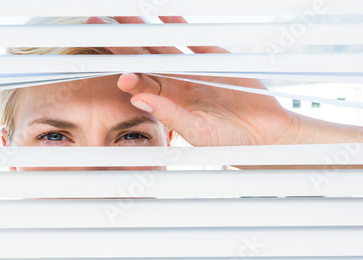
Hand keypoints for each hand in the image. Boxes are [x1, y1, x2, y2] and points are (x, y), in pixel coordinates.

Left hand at [87, 16, 296, 145]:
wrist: (264, 134)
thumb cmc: (229, 141)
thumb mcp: (198, 132)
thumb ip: (169, 114)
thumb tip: (137, 97)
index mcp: (167, 103)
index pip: (138, 83)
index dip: (122, 71)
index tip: (104, 61)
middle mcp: (176, 84)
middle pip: (143, 59)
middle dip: (121, 43)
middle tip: (97, 26)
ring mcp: (193, 70)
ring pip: (163, 46)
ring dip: (145, 30)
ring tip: (125, 14)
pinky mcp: (214, 59)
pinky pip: (192, 41)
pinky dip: (179, 28)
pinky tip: (163, 17)